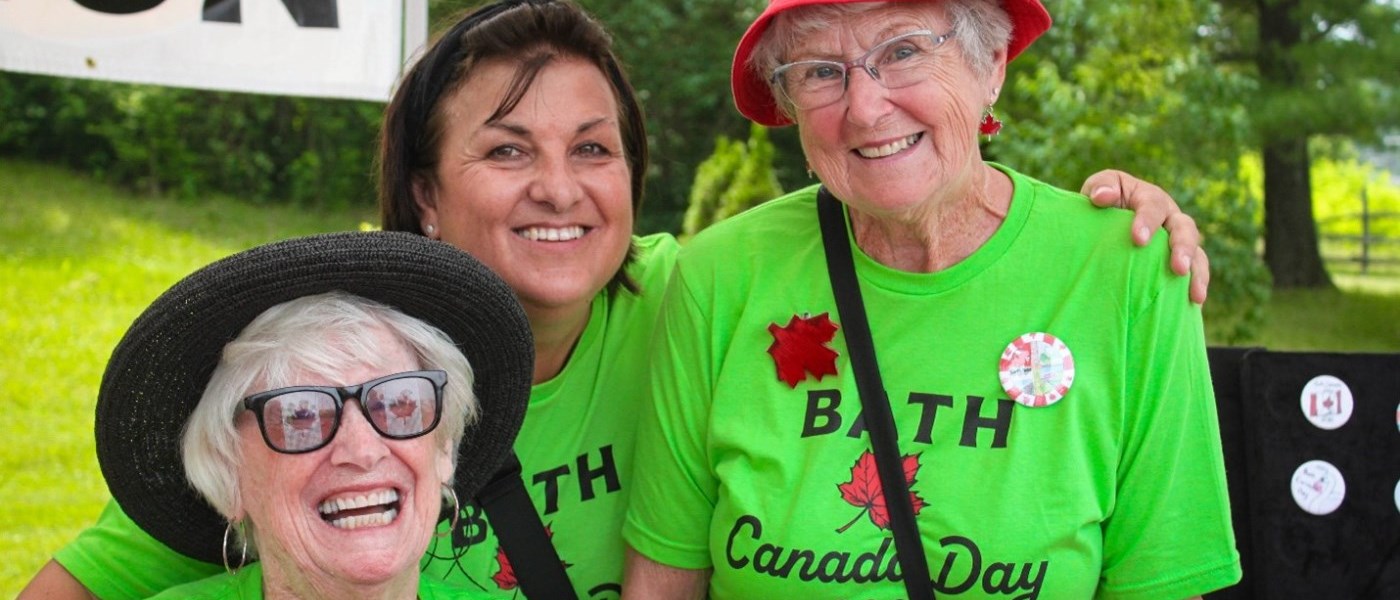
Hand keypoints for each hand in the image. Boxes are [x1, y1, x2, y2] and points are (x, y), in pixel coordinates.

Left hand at [1082, 170, 1209, 303]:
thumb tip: (1102, 196)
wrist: (1104, 221)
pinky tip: (1194, 304)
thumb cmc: (1101, 202)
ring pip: (1197, 253)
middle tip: (1178, 269)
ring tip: (1196, 295)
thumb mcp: (1098, 188)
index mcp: (1150, 198)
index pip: (1152, 207)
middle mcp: (1170, 218)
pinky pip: (1194, 273)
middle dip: (1183, 249)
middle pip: (1184, 229)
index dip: (1147, 222)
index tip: (1138, 240)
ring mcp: (1177, 240)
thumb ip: (1101, 186)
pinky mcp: (1178, 261)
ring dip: (1197, 273)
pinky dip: (1196, 286)